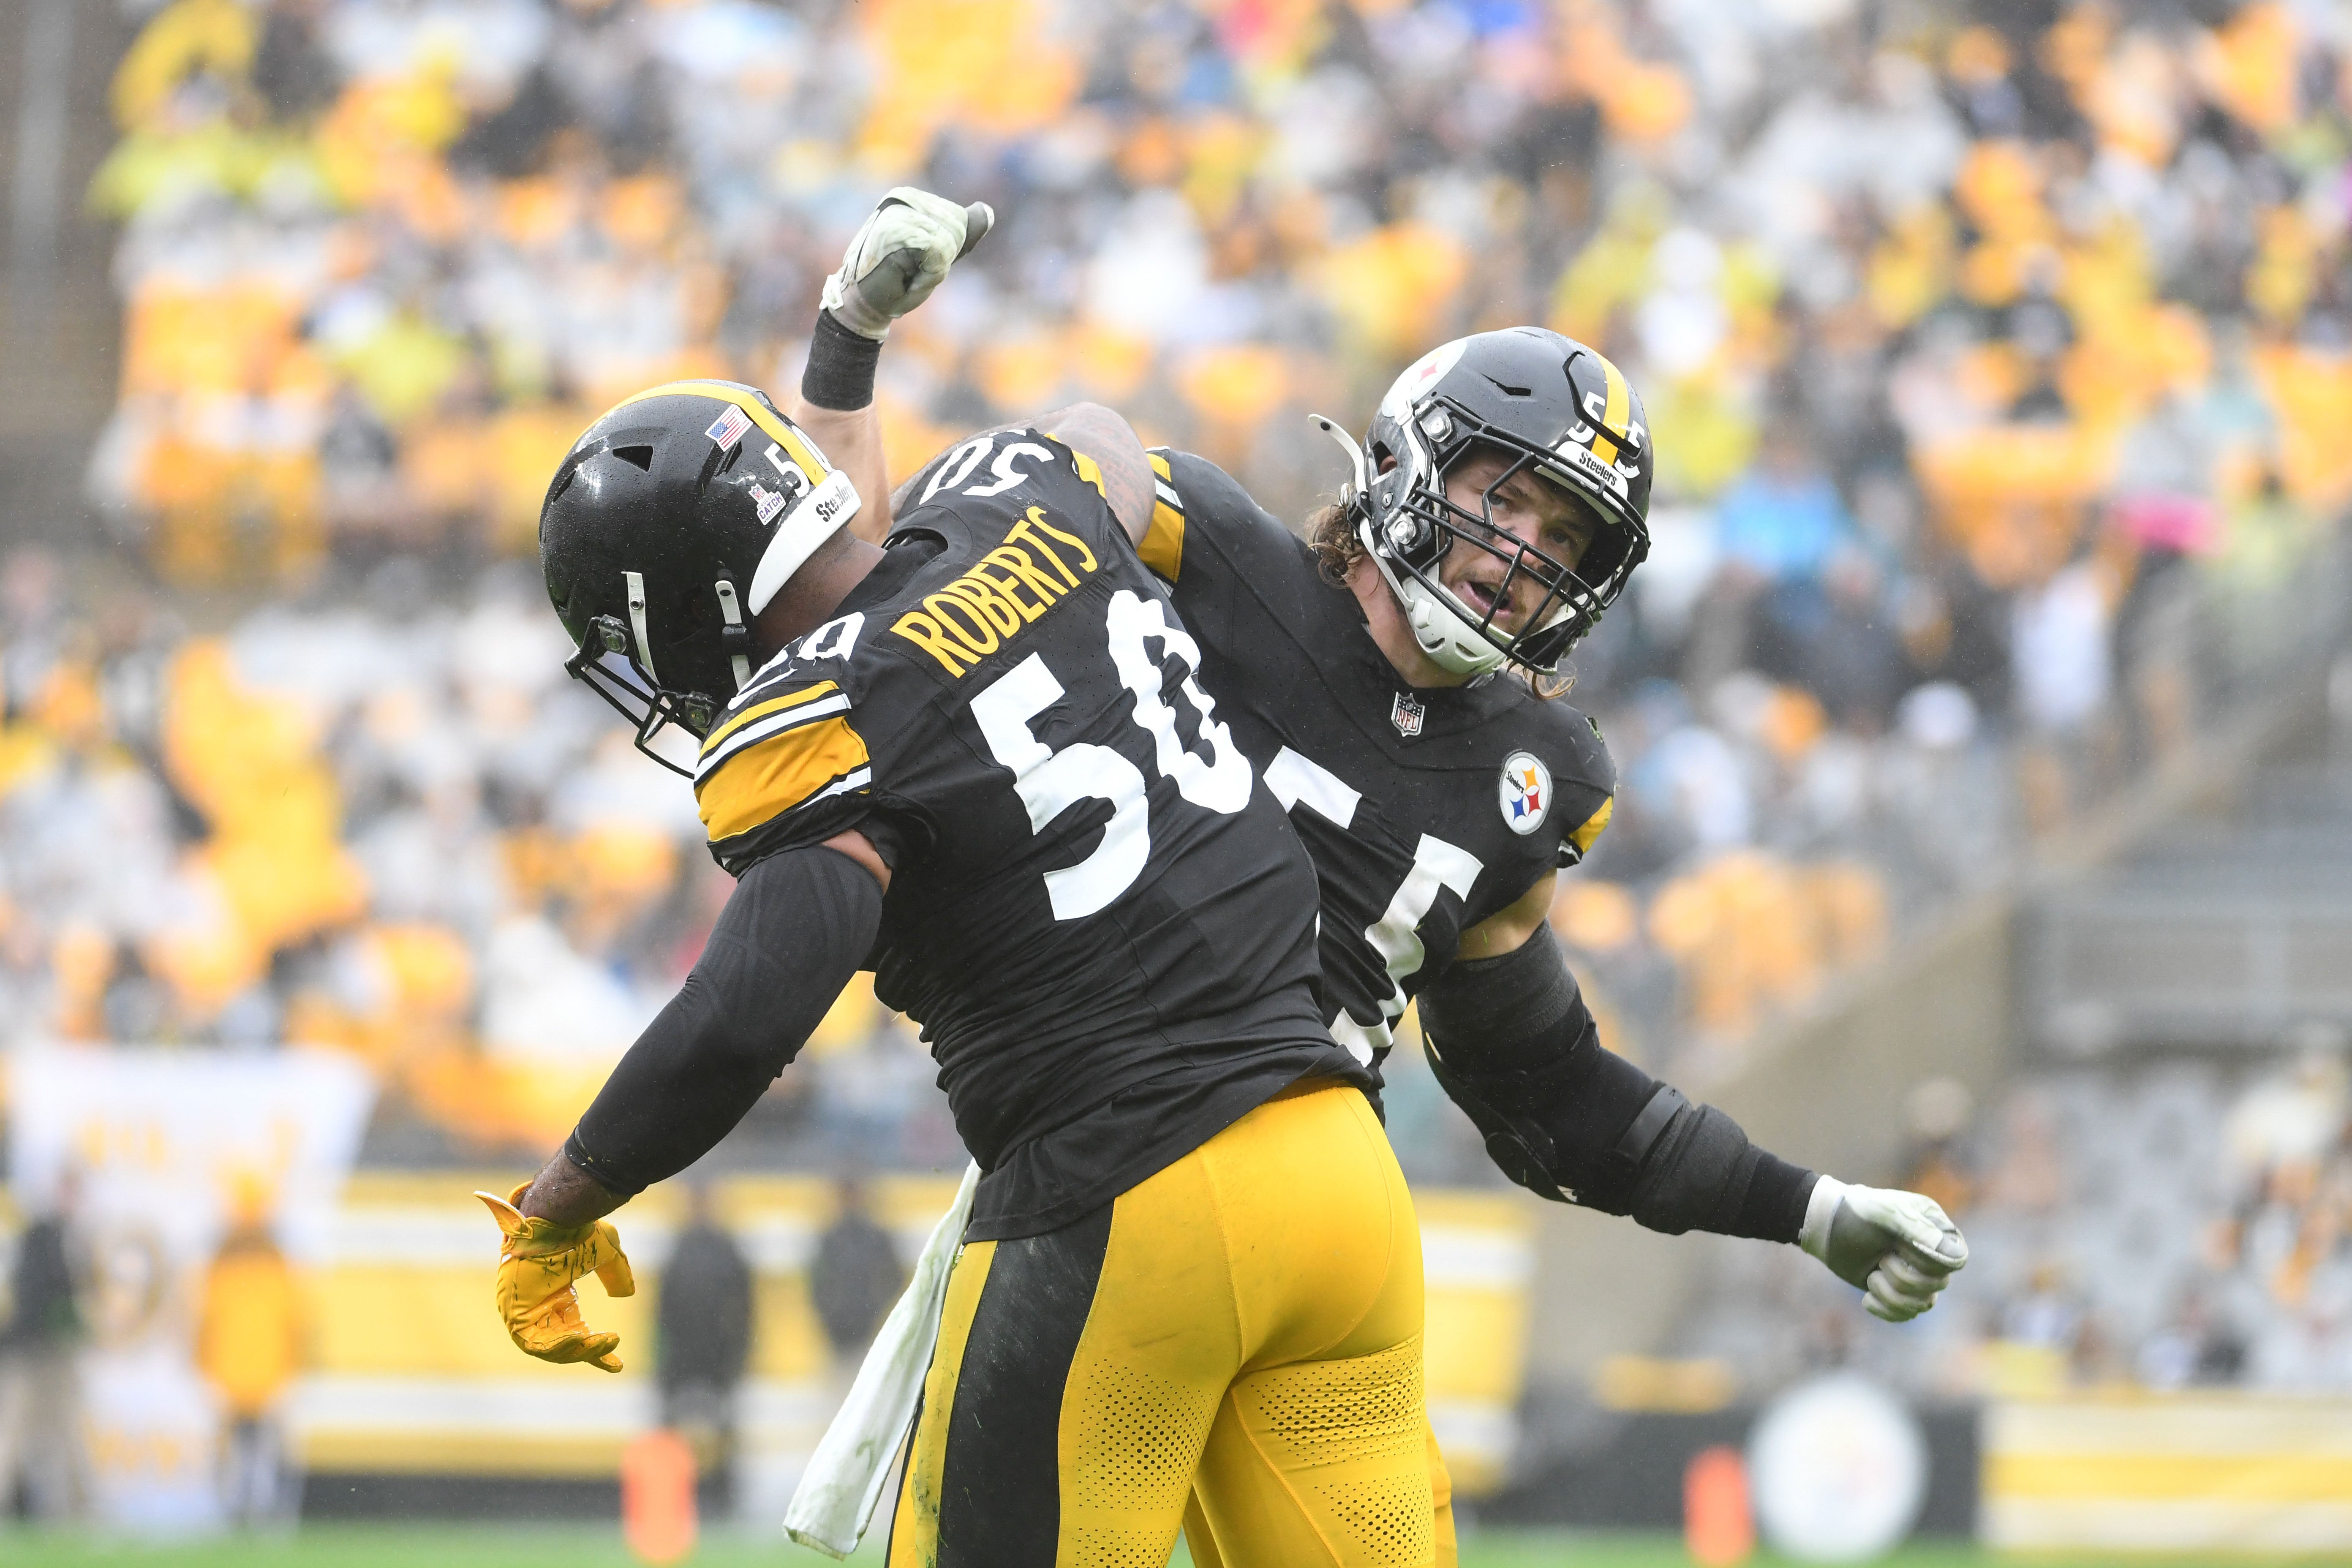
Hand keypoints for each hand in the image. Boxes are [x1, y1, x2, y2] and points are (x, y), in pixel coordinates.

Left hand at [476, 1183, 635, 1372]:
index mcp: (556, 1295)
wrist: (556, 1216)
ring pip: (545, 1348)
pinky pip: (530, 1341)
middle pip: (560, 1344)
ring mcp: (522, 1309)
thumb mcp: (606, 1253)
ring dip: (574, 1351)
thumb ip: (615, 1273)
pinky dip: (555, 1346)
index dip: (595, 1350)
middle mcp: (538, 1306)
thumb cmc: (577, 1229)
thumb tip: (626, 1294)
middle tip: (610, 1346)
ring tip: (598, 1344)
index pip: (575, 1333)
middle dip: (587, 1350)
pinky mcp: (512, 1310)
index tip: (617, 1364)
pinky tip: (579, 1339)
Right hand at [820, 187, 993, 339]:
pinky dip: (929, 272)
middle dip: (942, 259)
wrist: (866, 305)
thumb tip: (987, 210)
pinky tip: (905, 276)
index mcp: (909, 199)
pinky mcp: (897, 230)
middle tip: (910, 269)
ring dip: (934, 268)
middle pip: (956, 228)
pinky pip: (939, 251)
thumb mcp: (936, 254)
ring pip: (949, 241)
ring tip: (906, 273)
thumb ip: (961, 232)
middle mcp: (902, 198)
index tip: (916, 260)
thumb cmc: (898, 282)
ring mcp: (897, 212)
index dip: (947, 250)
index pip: (957, 219)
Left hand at [1800, 1177, 1967, 1322]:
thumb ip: (1918, 1231)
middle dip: (1903, 1277)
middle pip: (1938, 1285)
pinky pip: (1907, 1315)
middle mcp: (1933, 1253)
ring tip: (1872, 1276)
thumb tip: (1957, 1259)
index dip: (1930, 1263)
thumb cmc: (1856, 1213)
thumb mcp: (1885, 1214)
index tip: (1901, 1251)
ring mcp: (1917, 1274)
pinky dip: (1886, 1310)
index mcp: (1936, 1229)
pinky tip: (1867, 1299)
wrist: (1827, 1226)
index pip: (1955, 1260)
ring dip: (1892, 1294)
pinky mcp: (1899, 1292)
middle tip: (1881, 1259)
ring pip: (1923, 1305)